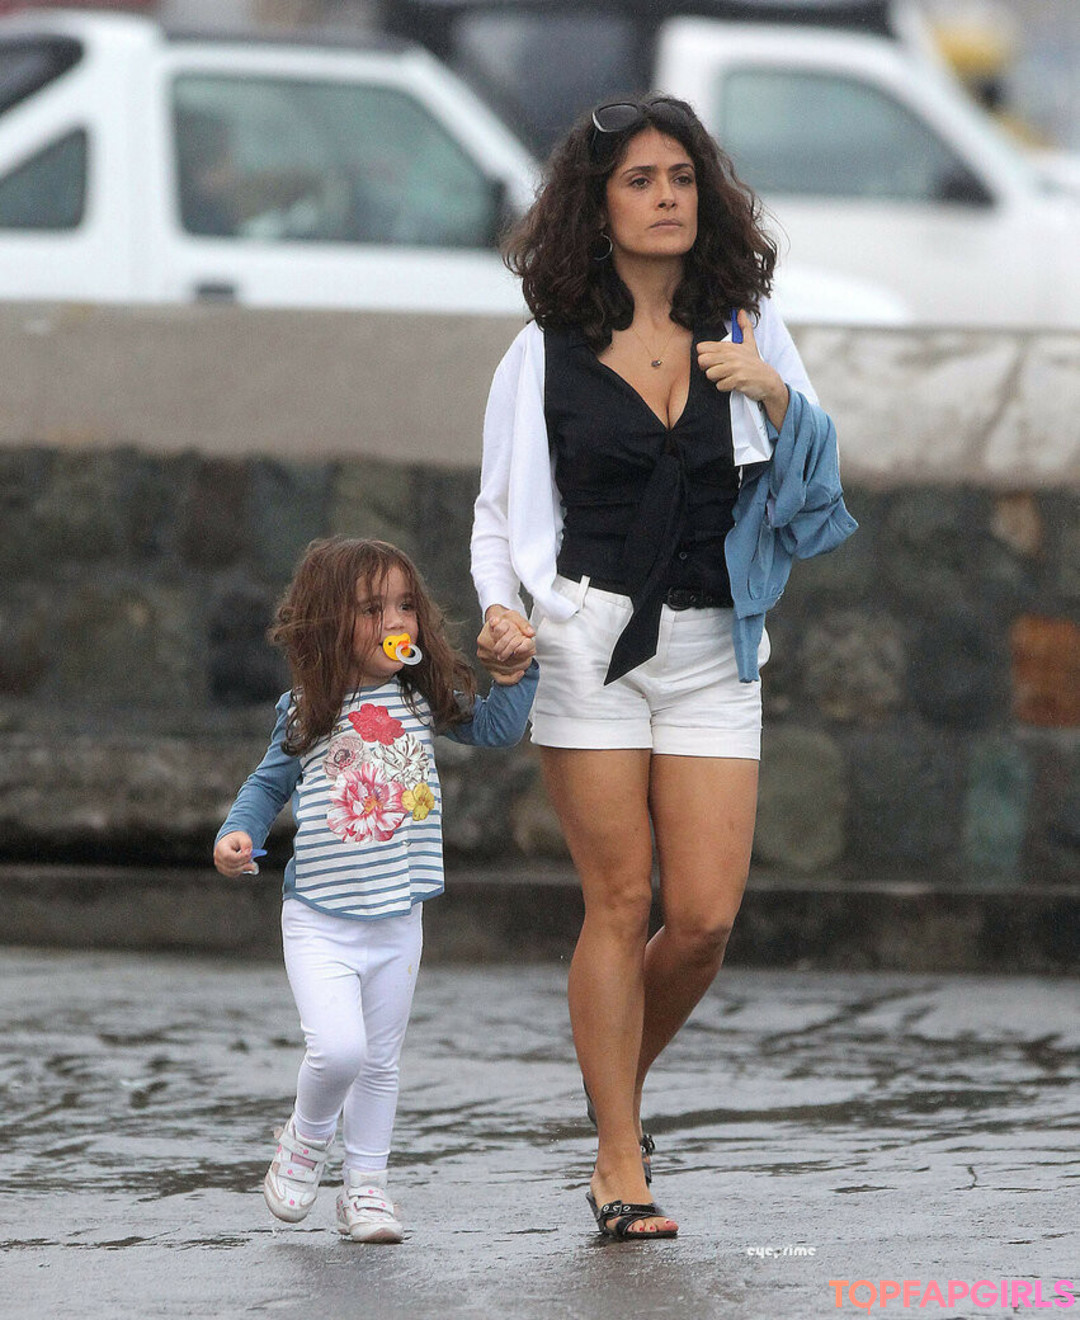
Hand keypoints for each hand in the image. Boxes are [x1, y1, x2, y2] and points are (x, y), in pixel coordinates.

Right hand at [214, 830, 257, 876]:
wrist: (231, 842)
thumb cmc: (236, 840)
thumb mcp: (243, 837)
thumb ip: (246, 843)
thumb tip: (248, 853)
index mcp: (221, 847)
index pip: (228, 856)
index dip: (240, 857)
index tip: (249, 854)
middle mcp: (218, 857)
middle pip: (230, 865)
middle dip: (243, 863)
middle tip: (251, 857)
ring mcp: (219, 865)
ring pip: (232, 872)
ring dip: (243, 868)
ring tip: (250, 862)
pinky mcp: (223, 870)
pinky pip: (233, 874)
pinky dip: (241, 871)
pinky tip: (245, 865)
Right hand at [477, 606, 534, 684]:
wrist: (497, 623)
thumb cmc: (505, 620)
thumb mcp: (515, 616)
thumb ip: (523, 624)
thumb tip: (530, 633)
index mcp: (489, 631)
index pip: (506, 640)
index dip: (519, 643)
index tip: (529, 643)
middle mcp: (484, 645)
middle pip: (506, 656)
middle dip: (521, 655)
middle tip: (531, 652)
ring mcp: (484, 657)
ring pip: (504, 667)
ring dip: (519, 665)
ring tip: (528, 659)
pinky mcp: (487, 666)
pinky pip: (500, 678)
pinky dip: (512, 678)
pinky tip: (520, 673)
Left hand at [697, 309, 788, 427]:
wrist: (767, 380)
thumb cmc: (754, 363)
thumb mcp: (749, 343)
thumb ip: (744, 327)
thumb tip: (741, 312)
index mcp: (729, 346)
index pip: (702, 348)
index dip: (704, 356)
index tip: (713, 360)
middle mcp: (731, 355)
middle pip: (702, 361)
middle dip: (708, 368)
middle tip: (719, 370)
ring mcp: (734, 367)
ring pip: (710, 374)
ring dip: (717, 379)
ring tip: (727, 377)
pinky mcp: (738, 380)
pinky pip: (720, 386)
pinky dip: (725, 387)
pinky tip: (733, 383)